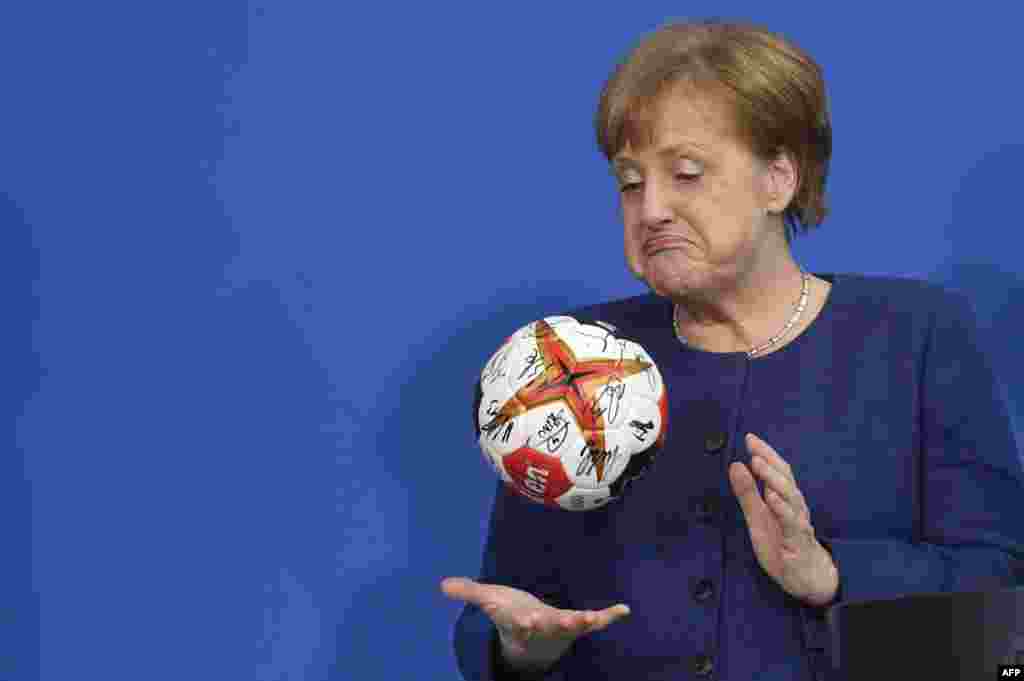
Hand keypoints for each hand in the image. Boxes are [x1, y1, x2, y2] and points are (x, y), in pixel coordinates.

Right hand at [440, 577, 630, 671]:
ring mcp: (561, 628)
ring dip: (581, 622)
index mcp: (518, 621)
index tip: (519, 618)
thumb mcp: (489, 601)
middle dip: (551, 623)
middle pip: (545, 626)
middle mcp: (540, 627)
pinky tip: (624, 610)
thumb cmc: (511, 616)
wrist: (533, 648)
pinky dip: (608, 617)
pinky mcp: (578, 625)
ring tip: (593, 619)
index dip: (518, 621)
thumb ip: (468, 592)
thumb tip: (442, 585)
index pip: (516, 622)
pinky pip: (595, 621)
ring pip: (571, 626)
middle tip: (559, 620)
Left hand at [729, 433, 838, 606]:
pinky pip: (792, 523)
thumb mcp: (757, 519)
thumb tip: (735, 465)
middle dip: (769, 460)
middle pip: (785, 479)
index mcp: (784, 500)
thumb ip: (747, 494)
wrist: (808, 580)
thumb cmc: (783, 546)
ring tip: (758, 464)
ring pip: (790, 497)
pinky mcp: (798, 543)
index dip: (765, 453)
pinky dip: (782, 509)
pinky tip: (771, 498)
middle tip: (753, 447)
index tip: (749, 437)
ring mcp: (798, 524)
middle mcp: (794, 508)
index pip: (777, 471)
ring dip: (773, 479)